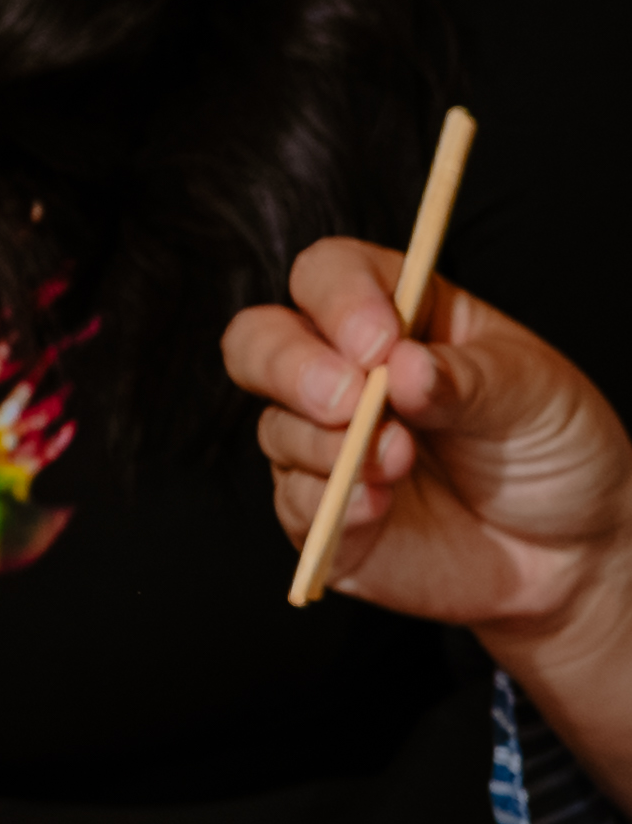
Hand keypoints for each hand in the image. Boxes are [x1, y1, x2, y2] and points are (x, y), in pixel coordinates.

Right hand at [223, 237, 631, 636]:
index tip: (379, 346)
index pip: (328, 277)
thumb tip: (403, 366)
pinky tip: (381, 508)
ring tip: (402, 463)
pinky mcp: (319, 516)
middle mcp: (346, 375)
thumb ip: (465, 377)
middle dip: (290, 369)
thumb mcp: (531, 392)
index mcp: (398, 317)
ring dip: (330, 447)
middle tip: (349, 404)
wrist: (565, 547)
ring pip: (274, 429)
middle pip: (259, 343)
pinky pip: (293, 504)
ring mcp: (324, 445)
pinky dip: (333, 504)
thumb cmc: (552, 448)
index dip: (338, 301)